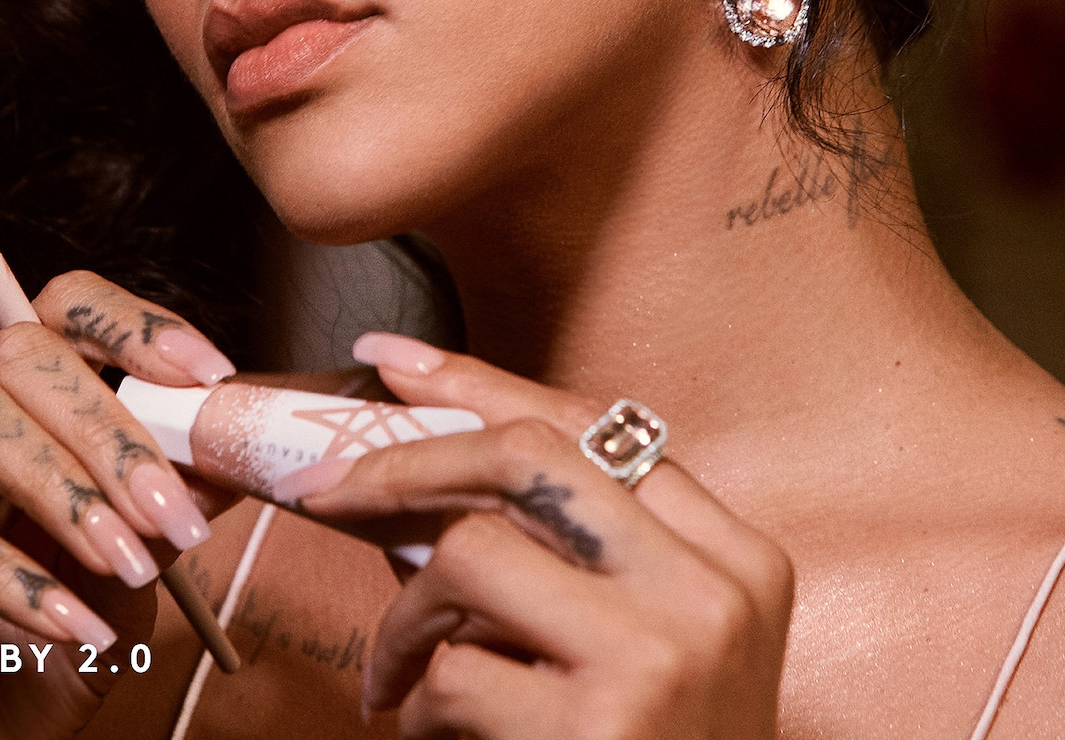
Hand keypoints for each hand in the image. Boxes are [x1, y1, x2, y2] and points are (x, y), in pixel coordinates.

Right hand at [0, 271, 234, 739]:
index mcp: (8, 393)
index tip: (210, 376)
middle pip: (19, 354)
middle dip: (109, 428)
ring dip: (63, 489)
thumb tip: (227, 457)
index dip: (136, 326)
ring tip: (127, 561)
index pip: (63, 311)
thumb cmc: (28, 651)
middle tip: (172, 510)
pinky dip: (15, 580)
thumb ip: (162, 511)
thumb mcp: (119, 574)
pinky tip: (73, 624)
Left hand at [276, 338, 792, 739]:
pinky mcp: (598, 730)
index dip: (481, 381)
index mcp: (736, 557)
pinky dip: (418, 703)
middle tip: (328, 486)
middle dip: (406, 461)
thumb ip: (572, 554)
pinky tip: (434, 735)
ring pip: (470, 555)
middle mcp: (710, 593)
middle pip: (526, 459)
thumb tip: (422, 470)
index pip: (593, 426)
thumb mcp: (652, 643)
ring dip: (407, 616)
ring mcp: (659, 658)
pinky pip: (455, 671)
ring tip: (403, 676)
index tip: (396, 362)